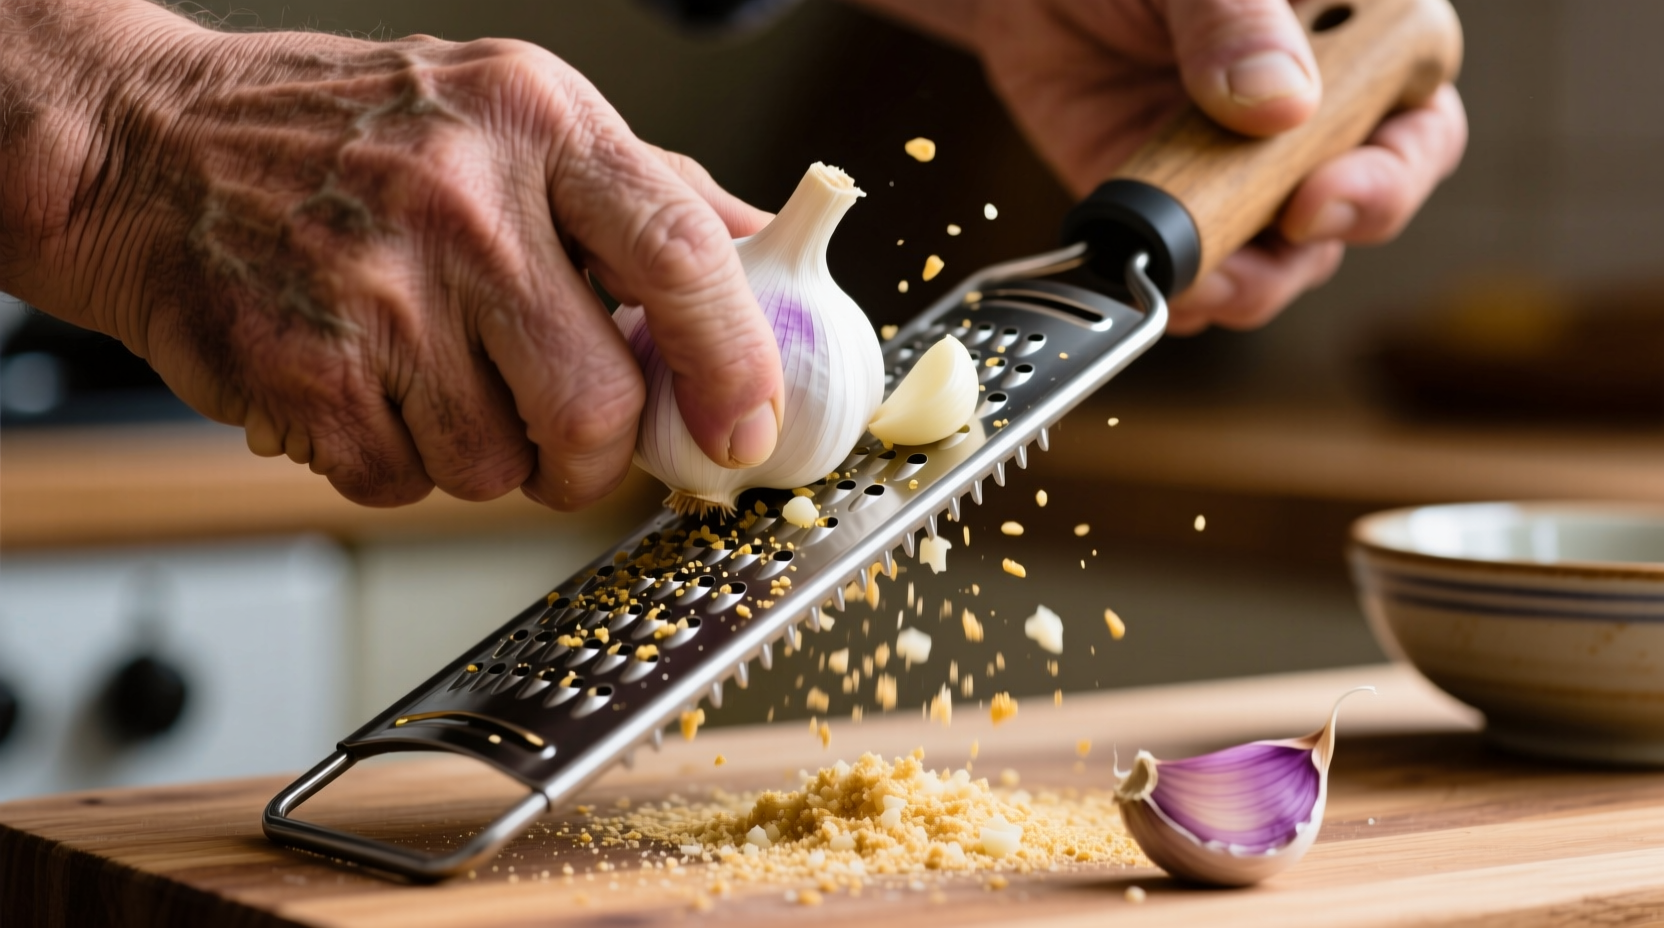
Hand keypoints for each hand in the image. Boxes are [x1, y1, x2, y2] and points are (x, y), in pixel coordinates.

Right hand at [0, 0, 781, 508]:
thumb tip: (768, 265)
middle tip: (574, 438)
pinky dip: (399, 464)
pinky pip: (403, 485)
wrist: (148, 147)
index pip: (679, 254)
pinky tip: (368, 390)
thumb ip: (650, 195)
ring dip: (487, 457)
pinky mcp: (303, 369)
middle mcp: (461, 201)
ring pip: (500, 465)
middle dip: (596, 454)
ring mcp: (376, 289)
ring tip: (437, 379)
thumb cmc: (351, 136)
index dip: (731, 361)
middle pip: (595, 401)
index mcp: (537, 123)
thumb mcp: (517, 114)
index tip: (743, 429)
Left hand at [856, 0, 1466, 334]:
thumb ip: (1232, 18)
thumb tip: (1281, 102)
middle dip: (1328, 232)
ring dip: (1255, 279)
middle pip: (1368, 199)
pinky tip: (1162, 285)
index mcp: (1343, 33)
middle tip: (1284, 230)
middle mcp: (1310, 110)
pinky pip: (1203, 268)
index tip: (1319, 191)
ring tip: (1202, 278)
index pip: (1418, 109)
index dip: (1391, 167)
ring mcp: (1245, 167)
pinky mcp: (1177, 206)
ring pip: (1289, 253)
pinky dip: (1188, 289)